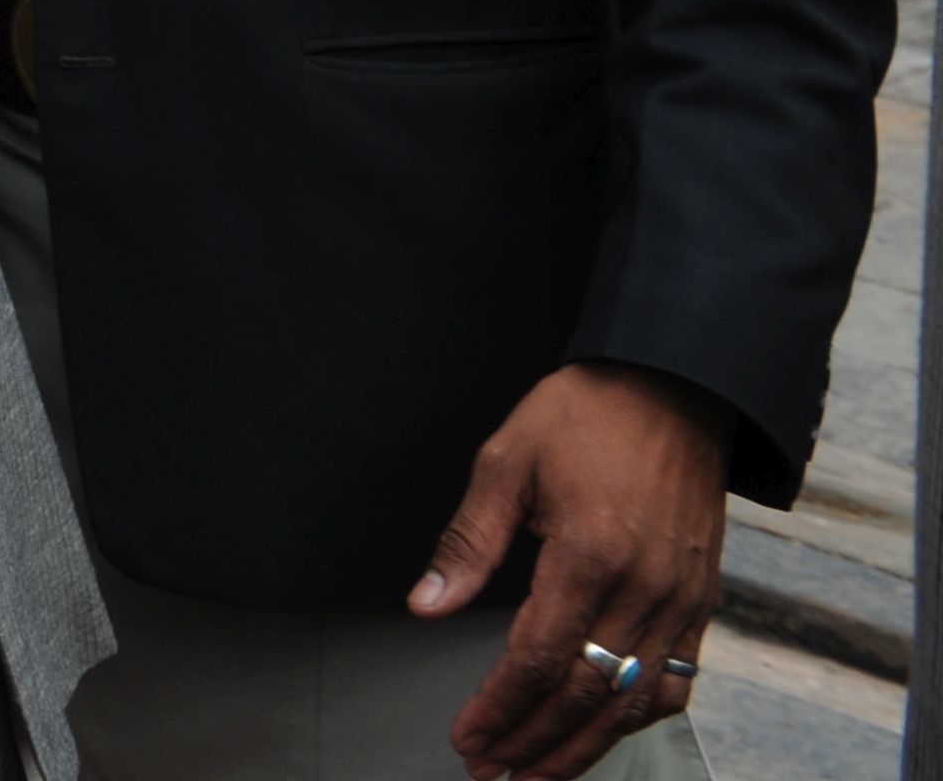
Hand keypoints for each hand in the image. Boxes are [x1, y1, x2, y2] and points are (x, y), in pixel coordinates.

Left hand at [417, 360, 728, 777]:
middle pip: (585, 696)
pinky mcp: (702, 599)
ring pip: (633, 701)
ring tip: (539, 774)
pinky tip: (606, 734)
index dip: (500, 709)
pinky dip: (639, 718)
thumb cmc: (585, 414)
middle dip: (534, 743)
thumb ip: (467, 543)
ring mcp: (681, 599)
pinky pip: (678, 680)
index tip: (469, 738)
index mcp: (589, 555)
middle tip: (492, 771)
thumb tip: (426, 603)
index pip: (538, 660)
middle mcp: (644, 588)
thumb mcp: (506, 461)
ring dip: (584, 746)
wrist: (673, 385)